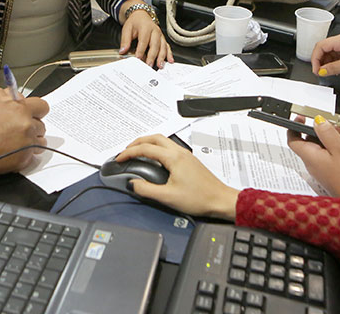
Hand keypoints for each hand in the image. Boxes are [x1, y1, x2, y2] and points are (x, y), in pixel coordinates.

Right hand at [0, 88, 48, 177]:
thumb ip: (5, 95)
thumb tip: (17, 96)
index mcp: (17, 105)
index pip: (41, 105)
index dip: (35, 111)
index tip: (30, 116)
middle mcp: (25, 120)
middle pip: (42, 124)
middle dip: (33, 127)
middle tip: (20, 131)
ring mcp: (27, 139)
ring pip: (40, 140)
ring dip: (31, 142)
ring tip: (15, 144)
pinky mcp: (25, 156)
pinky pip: (34, 155)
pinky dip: (26, 155)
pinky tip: (13, 153)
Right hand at [117, 134, 238, 218]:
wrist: (219, 200)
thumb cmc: (199, 198)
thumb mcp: (167, 197)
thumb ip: (146, 190)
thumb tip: (133, 183)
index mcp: (173, 158)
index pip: (145, 149)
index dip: (129, 152)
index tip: (120, 159)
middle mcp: (180, 153)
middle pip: (154, 138)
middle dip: (137, 142)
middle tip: (126, 150)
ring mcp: (185, 155)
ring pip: (162, 141)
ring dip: (147, 143)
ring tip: (137, 152)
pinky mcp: (189, 160)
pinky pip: (169, 147)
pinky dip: (156, 148)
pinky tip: (154, 159)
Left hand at [120, 10, 172, 67]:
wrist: (141, 16)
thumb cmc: (135, 23)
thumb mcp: (127, 29)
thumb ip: (125, 40)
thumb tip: (123, 51)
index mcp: (145, 27)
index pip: (144, 40)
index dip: (141, 50)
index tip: (138, 58)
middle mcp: (155, 31)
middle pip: (155, 44)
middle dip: (152, 56)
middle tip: (149, 65)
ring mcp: (160, 35)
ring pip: (163, 46)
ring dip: (162, 57)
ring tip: (159, 65)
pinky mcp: (163, 39)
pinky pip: (167, 46)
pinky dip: (169, 54)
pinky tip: (170, 60)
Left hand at [287, 116, 339, 198]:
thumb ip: (327, 133)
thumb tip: (317, 121)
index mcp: (310, 156)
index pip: (293, 139)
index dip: (295, 126)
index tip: (302, 117)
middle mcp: (312, 163)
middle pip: (308, 140)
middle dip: (319, 130)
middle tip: (333, 126)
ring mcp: (321, 168)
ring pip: (319, 147)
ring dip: (329, 138)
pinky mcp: (329, 172)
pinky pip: (327, 155)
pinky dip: (334, 147)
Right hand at [311, 33, 339, 94]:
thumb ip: (334, 68)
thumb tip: (322, 71)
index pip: (320, 46)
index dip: (315, 58)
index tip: (316, 70)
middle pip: (323, 49)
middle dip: (320, 61)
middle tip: (320, 73)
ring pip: (329, 53)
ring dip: (326, 63)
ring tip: (329, 73)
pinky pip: (336, 56)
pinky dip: (333, 64)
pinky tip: (336, 70)